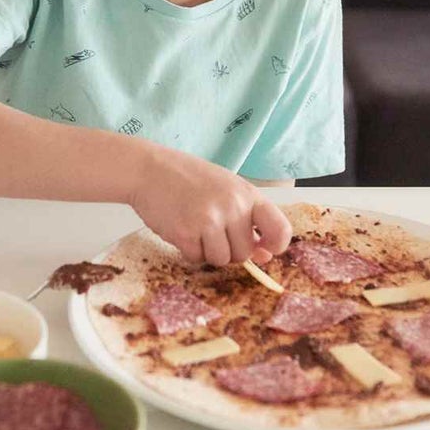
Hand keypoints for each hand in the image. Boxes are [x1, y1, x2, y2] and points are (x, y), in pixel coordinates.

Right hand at [126, 144, 292, 266]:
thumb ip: (247, 219)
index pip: (280, 230)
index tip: (264, 249)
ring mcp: (209, 220)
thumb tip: (264, 255)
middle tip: (211, 229)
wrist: (148, 169)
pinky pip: (196, 259)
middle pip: (244, 253)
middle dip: (229, 249)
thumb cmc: (188, 178)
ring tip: (195, 227)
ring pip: (221, 260)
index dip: (275, 246)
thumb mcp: (226, 188)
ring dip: (208, 251)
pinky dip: (188, 250)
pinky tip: (181, 228)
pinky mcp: (186, 233)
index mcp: (247, 194)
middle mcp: (232, 207)